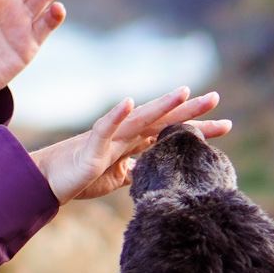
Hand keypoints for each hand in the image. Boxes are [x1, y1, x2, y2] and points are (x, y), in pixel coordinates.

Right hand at [29, 87, 230, 202]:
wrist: (48, 181)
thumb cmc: (81, 177)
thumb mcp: (118, 177)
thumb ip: (137, 170)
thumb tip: (155, 171)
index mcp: (134, 143)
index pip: (171, 132)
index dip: (197, 129)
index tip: (225, 124)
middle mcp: (125, 134)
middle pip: (163, 120)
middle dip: (190, 111)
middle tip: (217, 99)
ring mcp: (109, 137)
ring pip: (140, 118)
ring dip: (161, 105)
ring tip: (184, 91)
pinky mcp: (91, 146)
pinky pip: (104, 127)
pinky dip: (116, 114)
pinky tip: (128, 102)